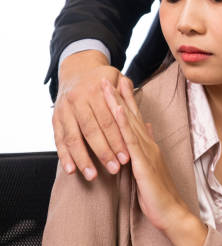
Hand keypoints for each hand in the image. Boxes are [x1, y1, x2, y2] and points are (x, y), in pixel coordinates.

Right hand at [52, 50, 129, 179]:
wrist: (76, 69)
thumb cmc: (103, 78)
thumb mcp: (116, 78)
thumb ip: (128, 94)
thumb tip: (142, 109)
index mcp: (95, 91)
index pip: (109, 121)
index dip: (118, 140)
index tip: (127, 157)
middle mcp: (78, 100)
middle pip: (92, 131)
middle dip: (103, 152)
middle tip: (115, 169)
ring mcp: (64, 109)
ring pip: (73, 138)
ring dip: (83, 159)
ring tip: (92, 175)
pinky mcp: (55, 118)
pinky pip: (58, 139)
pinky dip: (64, 156)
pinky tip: (70, 170)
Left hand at [102, 78, 206, 245]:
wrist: (171, 211)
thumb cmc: (159, 194)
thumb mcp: (151, 168)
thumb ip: (146, 147)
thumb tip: (146, 128)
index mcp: (148, 147)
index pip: (136, 120)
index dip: (127, 101)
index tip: (119, 83)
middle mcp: (148, 145)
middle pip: (132, 115)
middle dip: (121, 95)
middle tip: (112, 75)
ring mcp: (146, 152)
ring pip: (130, 123)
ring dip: (119, 103)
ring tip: (109, 85)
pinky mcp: (143, 163)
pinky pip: (131, 140)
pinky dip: (124, 124)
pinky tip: (118, 110)